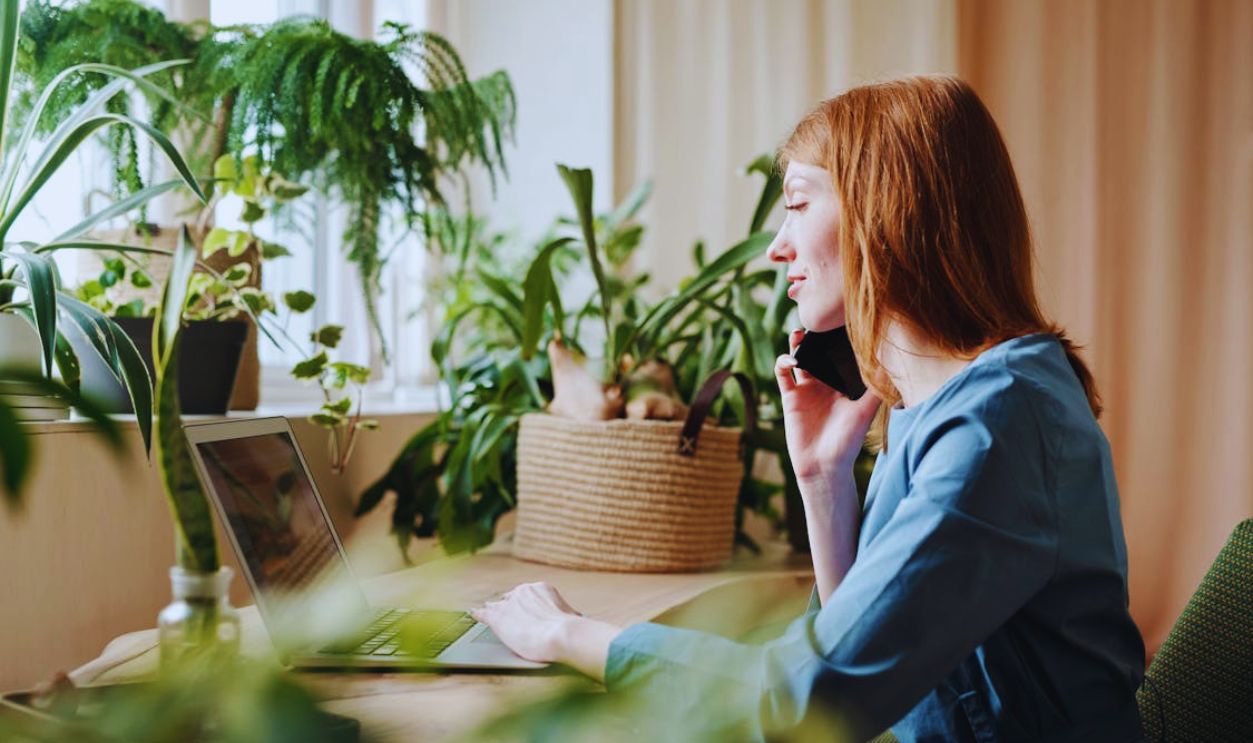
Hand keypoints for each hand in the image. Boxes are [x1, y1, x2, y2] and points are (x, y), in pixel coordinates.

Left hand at [470, 581, 584, 662]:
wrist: (559, 634)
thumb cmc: (569, 630)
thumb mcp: (571, 617)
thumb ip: (567, 616)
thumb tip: (577, 620)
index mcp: (540, 588)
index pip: (526, 596)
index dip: (524, 606)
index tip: (524, 612)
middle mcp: (522, 591)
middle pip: (510, 599)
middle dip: (509, 608)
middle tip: (509, 618)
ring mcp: (508, 603)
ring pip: (496, 606)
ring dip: (492, 611)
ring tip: (486, 614)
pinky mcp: (497, 618)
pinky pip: (483, 613)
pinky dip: (478, 614)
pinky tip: (473, 615)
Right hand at [775, 328, 880, 482]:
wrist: (824, 466)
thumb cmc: (848, 442)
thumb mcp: (866, 412)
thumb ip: (875, 389)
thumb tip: (891, 365)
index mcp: (842, 385)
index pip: (839, 357)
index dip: (838, 341)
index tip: (842, 322)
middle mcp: (823, 385)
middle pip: (817, 353)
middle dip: (816, 337)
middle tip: (819, 321)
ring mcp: (805, 390)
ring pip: (798, 359)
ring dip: (797, 344)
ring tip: (800, 333)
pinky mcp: (790, 398)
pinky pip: (782, 375)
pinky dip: (783, 363)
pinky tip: (790, 358)